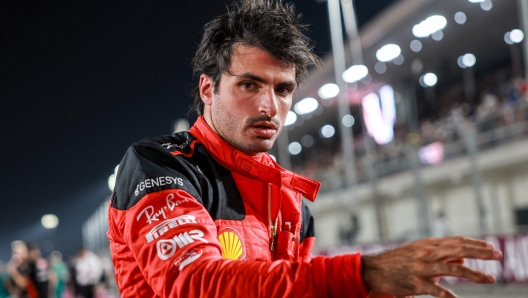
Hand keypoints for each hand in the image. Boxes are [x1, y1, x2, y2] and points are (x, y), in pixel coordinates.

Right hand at [361, 236, 501, 297]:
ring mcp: (422, 268)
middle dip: (480, 253)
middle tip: (498, 255)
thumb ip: (441, 255)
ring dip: (474, 274)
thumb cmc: (399, 261)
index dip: (476, 243)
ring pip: (452, 269)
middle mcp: (428, 253)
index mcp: (429, 244)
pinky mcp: (416, 283)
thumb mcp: (420, 253)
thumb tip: (463, 258)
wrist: (375, 270)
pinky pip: (437, 290)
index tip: (492, 247)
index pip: (458, 241)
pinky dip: (449, 296)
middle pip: (459, 249)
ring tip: (489, 279)